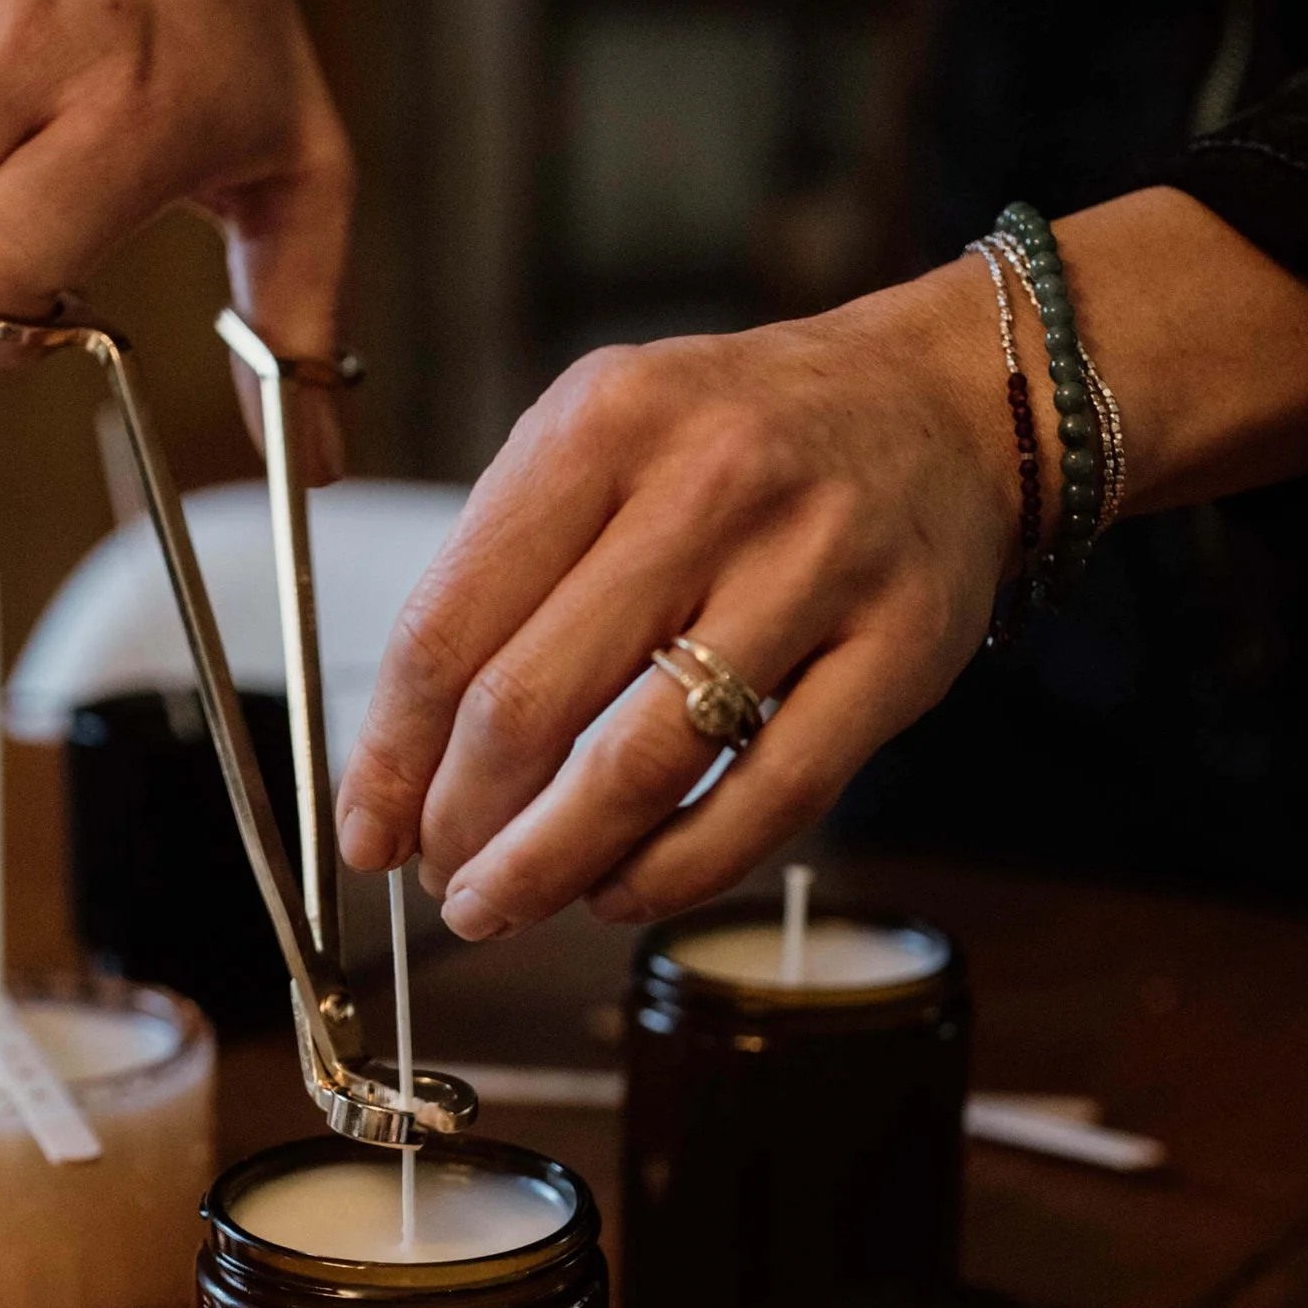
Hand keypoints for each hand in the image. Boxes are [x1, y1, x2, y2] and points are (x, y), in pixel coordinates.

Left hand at [338, 262, 1015, 934]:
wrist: (942, 403)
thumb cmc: (742, 442)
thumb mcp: (603, 443)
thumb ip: (504, 576)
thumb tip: (400, 766)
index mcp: (602, 424)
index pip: (449, 624)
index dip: (389, 755)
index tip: (366, 830)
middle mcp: (706, 483)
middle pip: (527, 705)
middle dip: (458, 824)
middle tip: (438, 878)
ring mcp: (812, 567)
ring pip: (638, 766)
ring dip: (547, 867)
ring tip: (503, 904)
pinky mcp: (897, 651)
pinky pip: (767, 799)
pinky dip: (673, 871)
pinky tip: (618, 891)